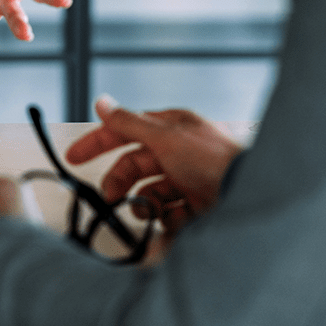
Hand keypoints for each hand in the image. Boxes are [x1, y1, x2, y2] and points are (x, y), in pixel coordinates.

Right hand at [66, 98, 241, 234]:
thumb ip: (129, 122)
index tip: (74, 156)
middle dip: (121, 181)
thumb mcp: (165, 136)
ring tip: (151, 213)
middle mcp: (179, 152)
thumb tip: (102, 102)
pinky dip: (169, 221)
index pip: (125, 129)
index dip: (98, 142)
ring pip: (152, 193)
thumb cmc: (213, 159)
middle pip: (135, 165)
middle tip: (110, 197)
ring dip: (146, 204)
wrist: (251, 196)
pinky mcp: (199, 208)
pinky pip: (172, 216)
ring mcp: (189, 180)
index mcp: (170, 128)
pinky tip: (176, 222)